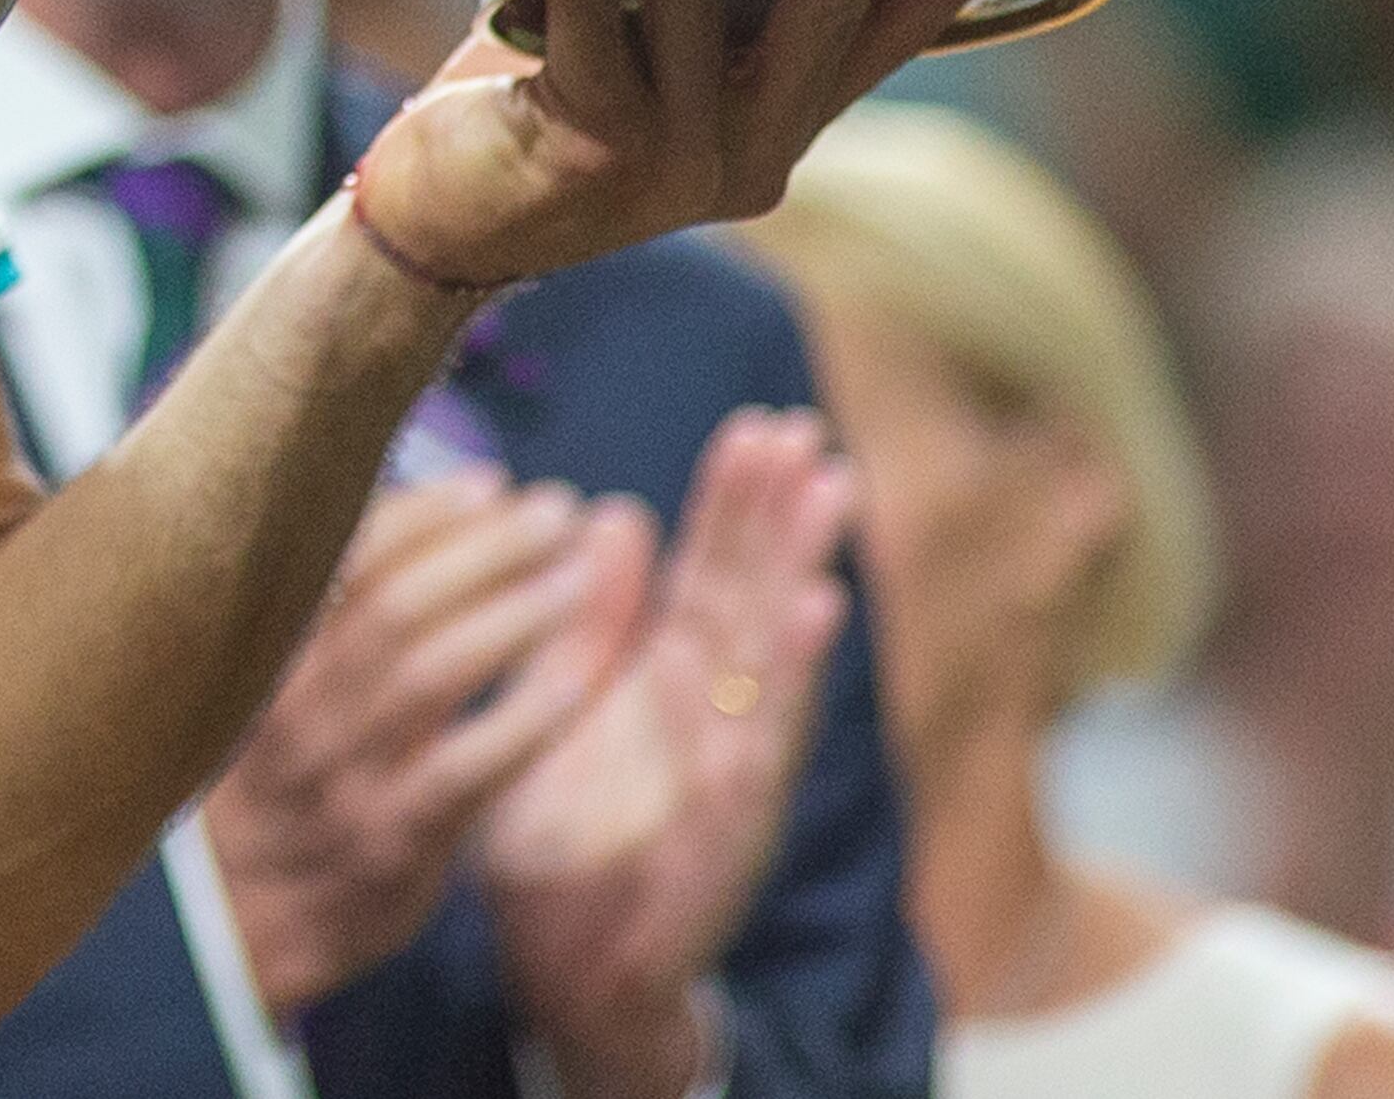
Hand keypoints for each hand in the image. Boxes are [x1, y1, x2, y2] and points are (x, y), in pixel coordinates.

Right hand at [202, 474, 651, 1011]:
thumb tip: (404, 510)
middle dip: (484, 546)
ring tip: (576, 577)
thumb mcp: (276, 688)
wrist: (238, 924)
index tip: (490, 484)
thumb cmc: (283, 783)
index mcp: (273, 655)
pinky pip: (466, 768)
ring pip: (432, 672)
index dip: (424, 512)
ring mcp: (345, 773)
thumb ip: (332, 612)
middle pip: (396, 601)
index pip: (346, 557)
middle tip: (554, 510)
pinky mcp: (393, 840)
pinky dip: (523, 718)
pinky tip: (577, 681)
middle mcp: (301, 704)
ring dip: (513, 614)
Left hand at [351, 0, 961, 295]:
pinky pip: (598, 20)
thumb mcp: (652, 74)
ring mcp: (672, 158)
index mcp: (773, 140)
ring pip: (701, 7)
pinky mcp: (591, 142)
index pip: (876, 52)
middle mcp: (743, 159)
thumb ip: (712, 13)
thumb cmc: (540, 118)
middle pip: (820, 26)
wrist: (441, 221)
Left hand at [478, 409, 857, 1097]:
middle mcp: (710, 711)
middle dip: (779, 512)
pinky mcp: (729, 823)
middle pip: (752, 593)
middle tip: (806, 428)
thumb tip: (613, 511)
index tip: (758, 424)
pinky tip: (814, 610)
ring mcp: (728, 766)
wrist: (566, 968)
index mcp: (669, 677)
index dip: (734, 500)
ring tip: (831, 492)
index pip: (709, 570)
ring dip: (804, 569)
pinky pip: (762, 735)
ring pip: (773, 652)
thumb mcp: (562, 708)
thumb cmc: (566, 839)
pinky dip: (788, 673)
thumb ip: (590, 621)